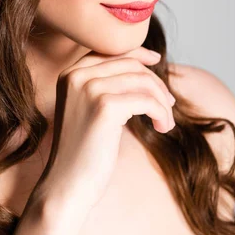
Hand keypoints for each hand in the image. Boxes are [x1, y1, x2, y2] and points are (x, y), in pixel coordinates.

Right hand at [33, 46, 175, 219]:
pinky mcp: (104, 107)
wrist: (66, 184)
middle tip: (168, 106)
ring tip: (166, 122)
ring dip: (162, 101)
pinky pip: (147, 100)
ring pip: (142, 81)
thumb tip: (143, 67)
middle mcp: (76, 75)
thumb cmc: (82, 152)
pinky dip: (162, 113)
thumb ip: (105, 86)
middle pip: (130, 64)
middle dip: (155, 83)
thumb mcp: (88, 110)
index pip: (110, 50)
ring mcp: (89, 89)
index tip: (157, 61)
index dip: (138, 53)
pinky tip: (162, 128)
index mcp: (69, 74)